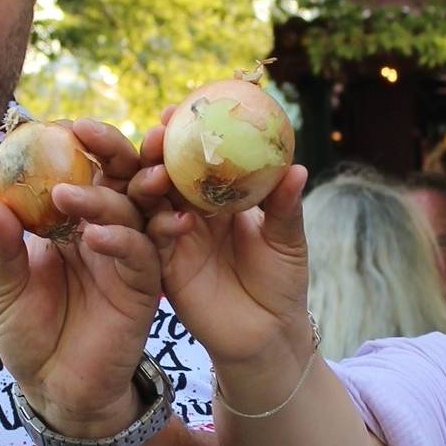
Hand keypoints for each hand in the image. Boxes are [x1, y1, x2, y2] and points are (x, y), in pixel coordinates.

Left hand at [0, 119, 160, 437]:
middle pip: (119, 178)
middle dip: (110, 150)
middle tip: (86, 133)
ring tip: (70, 196)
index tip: (60, 124)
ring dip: (108, 197)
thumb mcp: (3, 289)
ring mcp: (126, 257)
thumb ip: (2, 249)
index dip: (77, 145)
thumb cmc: (27, 333)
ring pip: (130, 212)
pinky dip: (122, 240)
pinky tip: (97, 236)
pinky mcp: (142, 288)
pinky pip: (139, 254)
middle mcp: (104, 231)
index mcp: (72, 222)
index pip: (82, 170)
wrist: (52, 388)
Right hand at [134, 107, 312, 369]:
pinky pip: (152, 243)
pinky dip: (156, 228)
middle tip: (156, 134)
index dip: (187, 134)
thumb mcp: (287, 242)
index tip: (182, 110)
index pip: (198, 158)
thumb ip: (285, 207)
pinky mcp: (165, 268)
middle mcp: (191, 212)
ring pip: (150, 204)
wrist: (268, 336)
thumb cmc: (281, 283)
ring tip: (155, 173)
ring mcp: (175, 239)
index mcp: (220, 197)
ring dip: (148, 185)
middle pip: (165, 173)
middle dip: (155, 151)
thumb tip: (297, 169)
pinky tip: (171, 219)